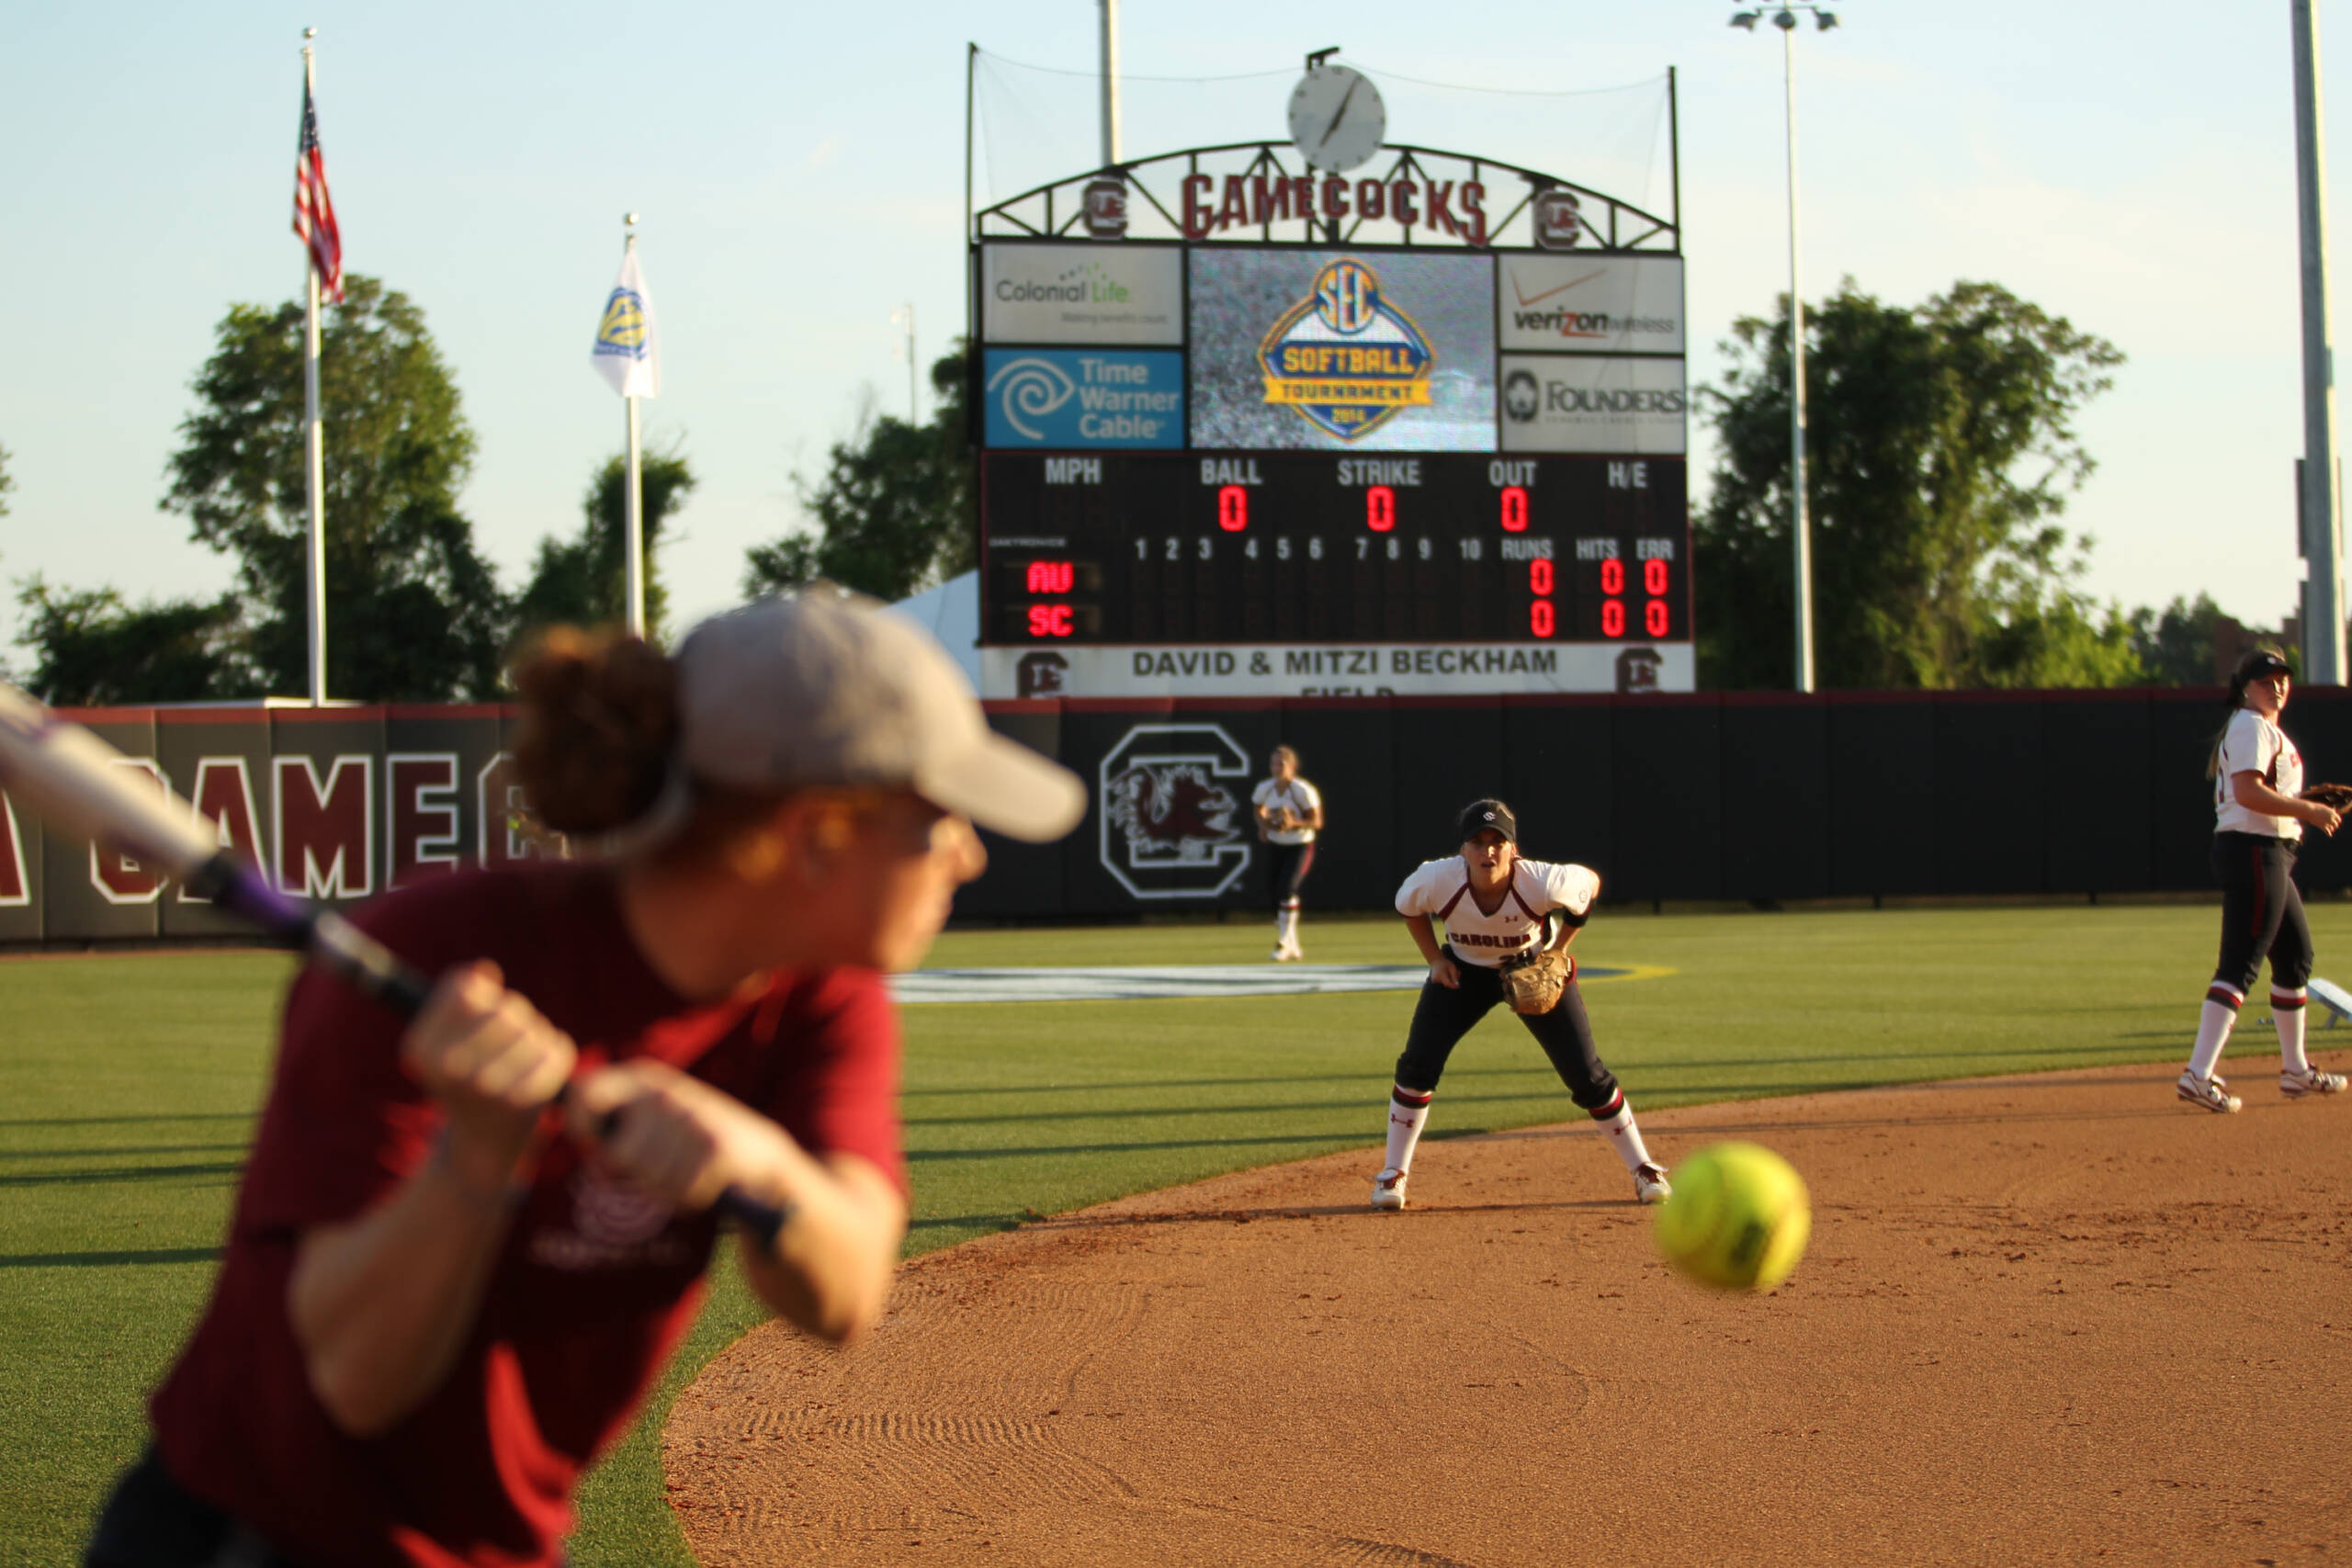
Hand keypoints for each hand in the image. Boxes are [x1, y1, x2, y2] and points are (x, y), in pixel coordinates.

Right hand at [404, 961, 576, 1167]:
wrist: (481, 1145)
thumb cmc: (465, 1080)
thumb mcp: (444, 1039)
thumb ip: (458, 997)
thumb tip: (483, 971)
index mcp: (419, 1050)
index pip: (465, 988)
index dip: (480, 995)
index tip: (476, 1018)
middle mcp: (446, 1069)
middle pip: (505, 1007)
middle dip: (512, 1018)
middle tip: (505, 1044)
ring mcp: (485, 1085)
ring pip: (533, 1027)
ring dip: (534, 1036)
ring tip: (520, 1061)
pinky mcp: (524, 1100)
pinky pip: (557, 1049)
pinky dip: (555, 1054)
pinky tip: (542, 1071)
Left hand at [564, 1060, 793, 1213]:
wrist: (759, 1157)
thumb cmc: (688, 1145)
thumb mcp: (649, 1120)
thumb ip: (610, 1122)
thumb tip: (582, 1132)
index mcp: (646, 1079)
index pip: (587, 1095)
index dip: (582, 1127)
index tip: (594, 1143)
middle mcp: (666, 1093)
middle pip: (617, 1155)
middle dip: (635, 1173)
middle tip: (660, 1166)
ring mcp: (691, 1118)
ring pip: (649, 1178)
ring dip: (664, 1187)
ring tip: (686, 1171)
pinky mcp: (714, 1148)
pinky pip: (680, 1191)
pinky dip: (691, 1196)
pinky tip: (707, 1180)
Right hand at [1427, 952, 1460, 988]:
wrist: (1436, 961)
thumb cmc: (1445, 963)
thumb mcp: (1452, 967)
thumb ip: (1455, 976)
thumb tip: (1457, 985)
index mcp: (1440, 974)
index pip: (1447, 983)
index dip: (1453, 986)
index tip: (1459, 986)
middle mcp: (1436, 978)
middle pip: (1447, 984)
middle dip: (1452, 982)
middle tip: (1457, 974)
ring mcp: (1434, 980)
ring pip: (1445, 983)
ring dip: (1450, 980)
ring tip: (1450, 973)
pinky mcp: (1434, 981)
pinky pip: (1442, 982)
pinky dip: (1446, 980)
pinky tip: (1445, 974)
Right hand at [2308, 800, 2341, 835]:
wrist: (2308, 810)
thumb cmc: (2315, 807)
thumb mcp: (2324, 808)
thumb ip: (2329, 811)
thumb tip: (2333, 811)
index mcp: (2332, 813)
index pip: (2338, 819)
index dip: (2338, 821)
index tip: (2336, 822)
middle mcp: (2331, 818)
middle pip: (2336, 824)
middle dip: (2335, 825)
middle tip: (2333, 826)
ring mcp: (2327, 822)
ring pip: (2332, 828)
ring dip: (2331, 829)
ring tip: (2330, 830)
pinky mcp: (2322, 826)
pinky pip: (2327, 831)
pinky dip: (2328, 833)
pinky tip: (2330, 835)